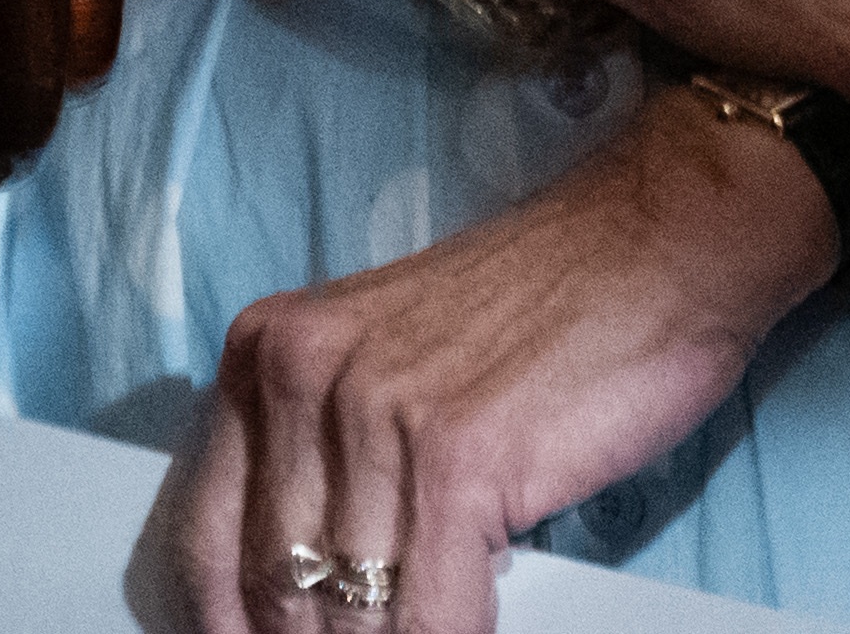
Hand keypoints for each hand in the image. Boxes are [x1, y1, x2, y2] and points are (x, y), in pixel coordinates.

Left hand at [162, 92, 829, 630]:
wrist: (646, 251)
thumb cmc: (534, 321)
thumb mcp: (384, 370)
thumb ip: (329, 458)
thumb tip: (312, 587)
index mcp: (264, 356)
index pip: (204, 533)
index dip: (226, 620)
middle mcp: (295, 377)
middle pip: (270, 581)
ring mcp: (371, 416)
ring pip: (342, 611)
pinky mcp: (456, 458)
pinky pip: (430, 609)